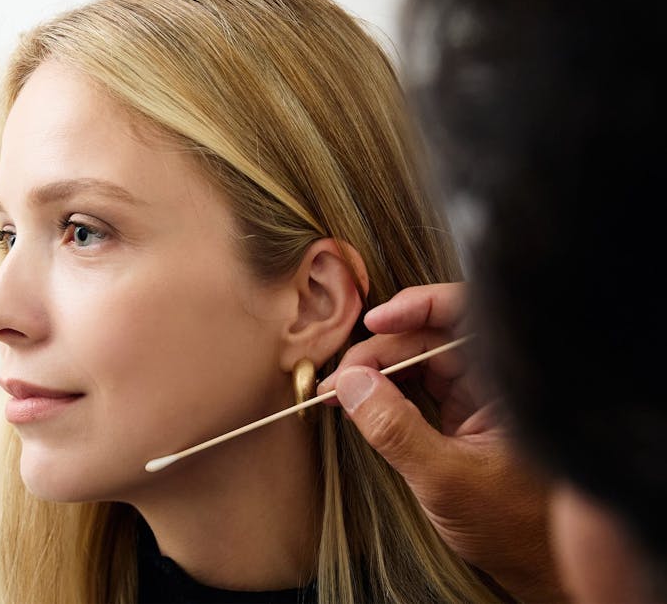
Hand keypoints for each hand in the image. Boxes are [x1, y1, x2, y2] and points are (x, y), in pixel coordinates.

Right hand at [318, 282, 565, 602]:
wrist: (535, 566)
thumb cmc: (512, 527)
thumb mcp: (446, 479)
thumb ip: (396, 429)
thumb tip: (351, 382)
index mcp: (506, 380)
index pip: (464, 315)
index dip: (417, 306)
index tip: (375, 321)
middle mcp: (492, 377)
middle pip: (429, 335)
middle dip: (379, 350)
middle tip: (339, 380)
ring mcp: (475, 393)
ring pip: (417, 357)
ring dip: (375, 368)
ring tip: (339, 390)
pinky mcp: (458, 410)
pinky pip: (416, 382)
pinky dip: (383, 388)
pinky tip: (358, 399)